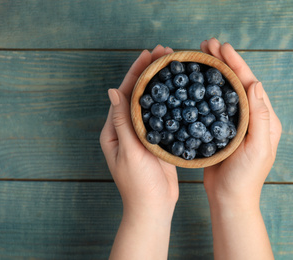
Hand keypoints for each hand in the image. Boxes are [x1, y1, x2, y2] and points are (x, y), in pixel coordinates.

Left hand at [100, 45, 177, 258]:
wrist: (153, 207)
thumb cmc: (138, 184)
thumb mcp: (128, 151)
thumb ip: (122, 121)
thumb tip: (112, 90)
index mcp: (114, 130)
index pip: (124, 94)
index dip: (135, 72)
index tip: (148, 54)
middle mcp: (127, 129)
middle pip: (138, 94)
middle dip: (149, 72)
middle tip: (165, 53)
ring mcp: (143, 134)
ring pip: (151, 103)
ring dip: (160, 84)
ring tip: (173, 66)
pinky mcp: (157, 141)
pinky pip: (162, 117)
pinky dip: (169, 102)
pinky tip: (180, 92)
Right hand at [201, 38, 281, 205]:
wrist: (230, 199)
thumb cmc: (246, 178)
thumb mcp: (257, 147)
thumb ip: (259, 116)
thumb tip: (256, 84)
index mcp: (265, 119)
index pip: (250, 83)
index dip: (236, 63)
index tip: (222, 47)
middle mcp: (252, 117)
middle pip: (237, 82)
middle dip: (224, 62)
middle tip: (206, 45)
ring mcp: (235, 123)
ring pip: (224, 91)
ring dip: (214, 72)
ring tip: (201, 56)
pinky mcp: (221, 130)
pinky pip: (214, 105)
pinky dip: (205, 90)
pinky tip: (195, 82)